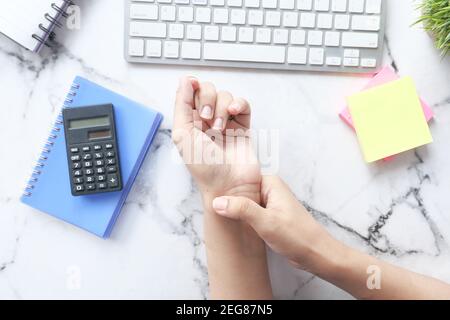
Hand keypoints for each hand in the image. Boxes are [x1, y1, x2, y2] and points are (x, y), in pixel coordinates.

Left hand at [173, 77, 260, 201]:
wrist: (228, 185)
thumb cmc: (204, 167)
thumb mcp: (182, 135)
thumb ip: (181, 105)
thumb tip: (184, 79)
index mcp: (189, 121)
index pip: (190, 92)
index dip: (193, 88)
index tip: (194, 87)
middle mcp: (206, 120)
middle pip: (208, 90)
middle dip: (207, 100)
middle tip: (206, 120)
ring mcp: (225, 122)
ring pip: (225, 96)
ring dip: (221, 108)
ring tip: (219, 128)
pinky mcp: (243, 126)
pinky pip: (243, 104)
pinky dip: (239, 103)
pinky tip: (233, 113)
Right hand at [211, 176, 338, 270]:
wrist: (316, 254)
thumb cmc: (297, 236)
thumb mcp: (266, 222)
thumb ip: (242, 209)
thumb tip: (217, 202)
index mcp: (271, 183)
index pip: (241, 174)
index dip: (225, 180)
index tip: (209, 186)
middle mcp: (270, 190)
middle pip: (241, 188)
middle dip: (227, 195)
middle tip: (209, 201)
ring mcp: (269, 203)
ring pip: (244, 201)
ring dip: (233, 207)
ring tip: (214, 210)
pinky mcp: (269, 216)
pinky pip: (249, 212)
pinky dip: (240, 216)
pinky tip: (229, 221)